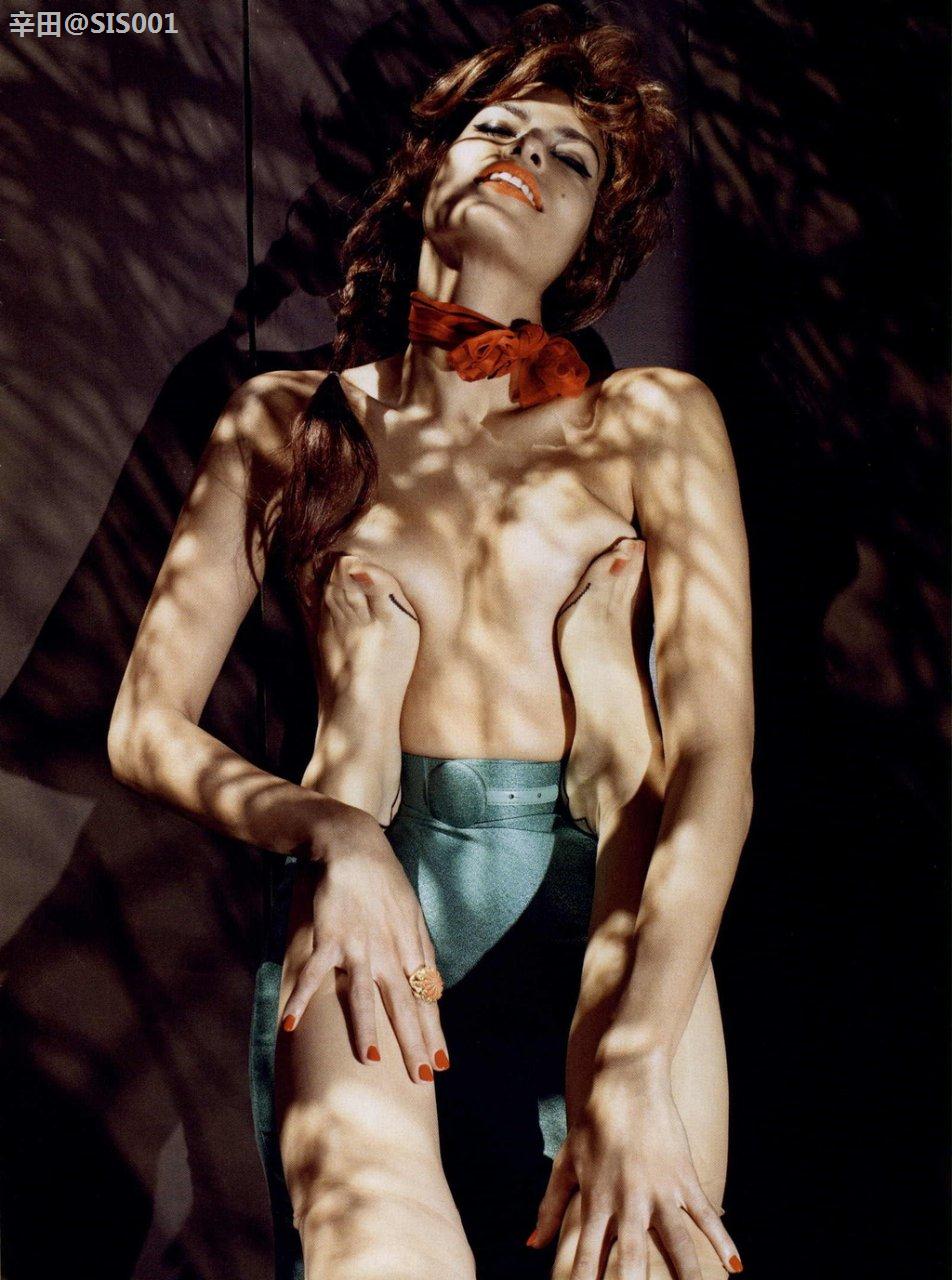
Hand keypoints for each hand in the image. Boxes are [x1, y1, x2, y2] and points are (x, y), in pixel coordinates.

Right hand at [280, 798, 448, 1083]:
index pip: (426, 999)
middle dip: (413, 1041)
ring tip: (370, 1061)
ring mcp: (358, 944)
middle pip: (403, 1003)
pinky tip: (290, 1022)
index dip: (434, 1032)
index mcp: (410, 948)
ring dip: (367, 1027)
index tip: (443, 1064)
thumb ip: (420, 955)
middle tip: (422, 1076)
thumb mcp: (413, 918)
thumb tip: (433, 990)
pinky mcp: (329, 936)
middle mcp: (388, 951)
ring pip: (363, 993)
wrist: (355, 847)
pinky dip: (301, 997)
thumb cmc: (386, 886)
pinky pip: (315, 972)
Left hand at [531, 1058, 742, 1276]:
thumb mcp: (566, 1162)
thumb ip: (549, 1207)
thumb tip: (531, 1246)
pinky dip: (722, 1239)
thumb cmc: (592, 1123)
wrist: (626, 1080)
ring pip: (676, 1242)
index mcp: (597, 1200)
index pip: (587, 1256)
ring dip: (687, 1275)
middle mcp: (628, 1200)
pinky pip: (705, 1214)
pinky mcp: (683, 1176)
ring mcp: (659, 1189)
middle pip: (631, 1258)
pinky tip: (736, 1265)